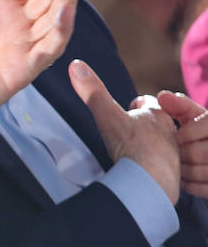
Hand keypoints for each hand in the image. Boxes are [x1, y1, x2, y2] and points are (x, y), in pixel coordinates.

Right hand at [70, 59, 179, 203]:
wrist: (149, 182)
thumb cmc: (132, 146)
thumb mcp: (107, 114)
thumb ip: (92, 92)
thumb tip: (75, 64)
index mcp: (157, 115)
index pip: (148, 103)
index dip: (137, 104)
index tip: (129, 108)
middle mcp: (169, 133)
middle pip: (156, 123)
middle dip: (144, 125)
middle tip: (128, 131)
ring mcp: (172, 154)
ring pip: (161, 144)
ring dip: (149, 146)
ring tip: (133, 153)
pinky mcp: (171, 175)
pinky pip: (161, 165)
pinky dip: (151, 165)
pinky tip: (140, 171)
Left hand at [158, 91, 207, 198]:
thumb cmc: (204, 136)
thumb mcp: (197, 119)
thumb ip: (181, 107)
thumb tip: (161, 96)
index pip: (205, 124)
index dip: (183, 134)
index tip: (172, 138)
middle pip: (199, 152)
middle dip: (179, 154)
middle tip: (169, 155)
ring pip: (202, 171)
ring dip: (182, 170)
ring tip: (174, 166)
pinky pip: (206, 189)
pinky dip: (190, 185)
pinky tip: (183, 179)